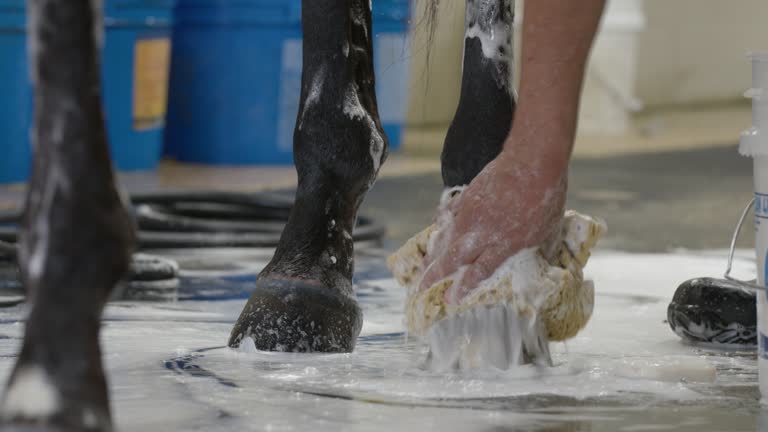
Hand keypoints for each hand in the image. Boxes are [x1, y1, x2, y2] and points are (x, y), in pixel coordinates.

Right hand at [419, 148, 566, 303]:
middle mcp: (482, 234)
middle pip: (452, 260)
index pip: (478, 272)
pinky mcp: (467, 196)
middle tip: (420, 288)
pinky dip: (441, 223)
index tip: (450, 299)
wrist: (532, 162)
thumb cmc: (547, 197)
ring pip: (446, 239)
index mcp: (504, 246)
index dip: (462, 288)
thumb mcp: (549, 230)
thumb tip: (541, 259)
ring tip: (422, 267)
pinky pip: (449, 213)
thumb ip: (537, 247)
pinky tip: (436, 227)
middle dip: (434, 276)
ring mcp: (471, 215)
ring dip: (432, 255)